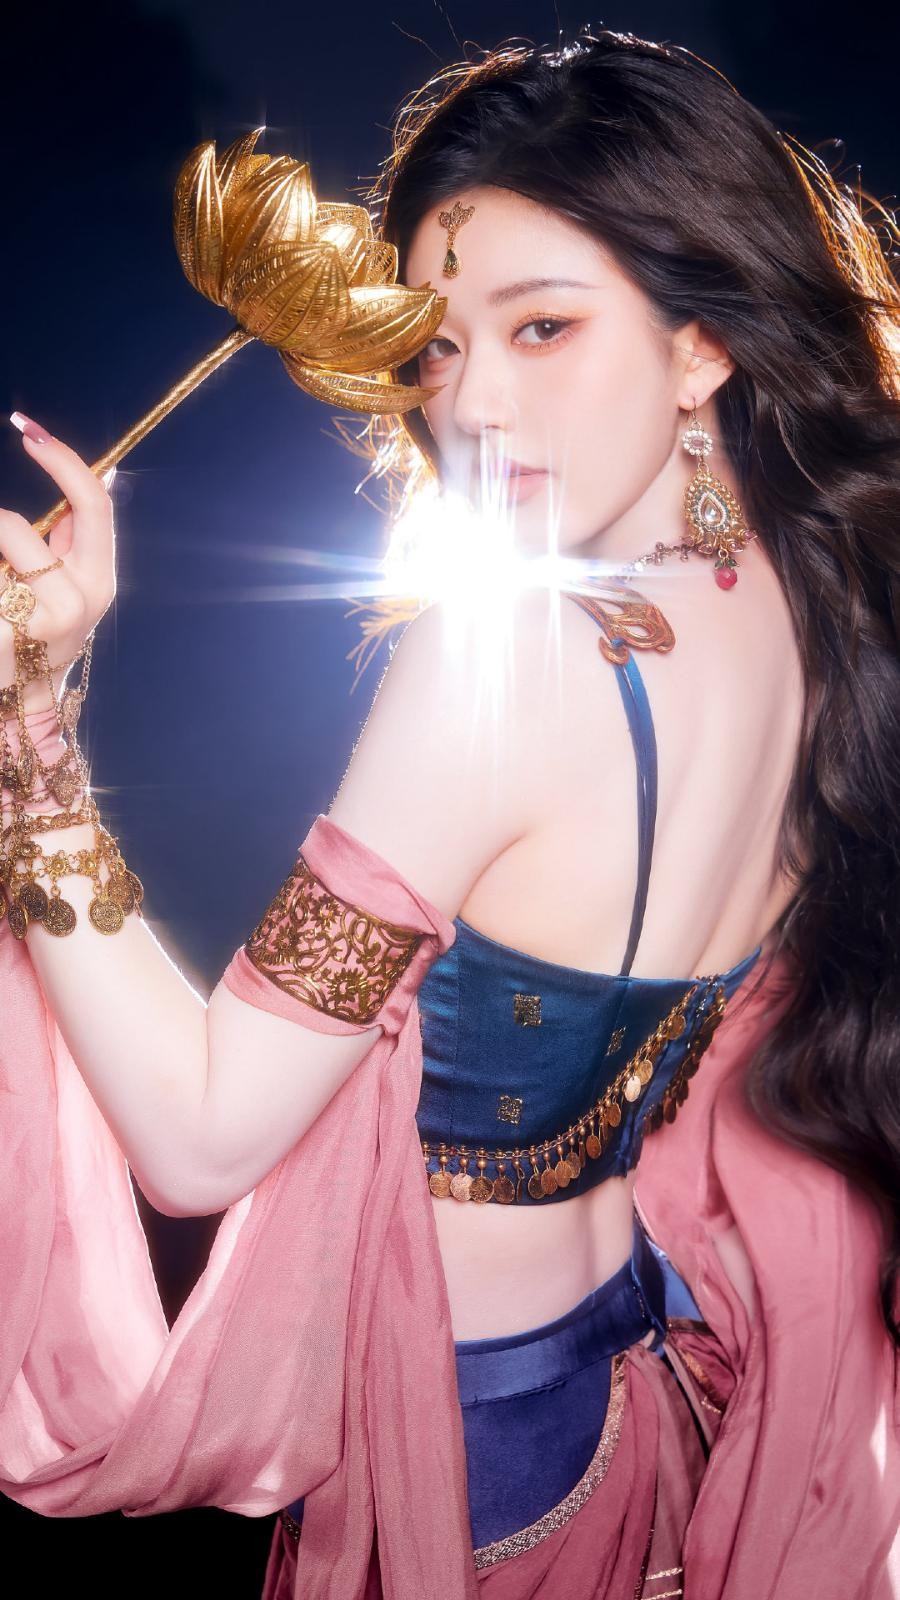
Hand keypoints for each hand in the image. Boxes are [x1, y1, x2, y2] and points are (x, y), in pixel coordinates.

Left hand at [0, 414, 115, 714]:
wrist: (19, 698)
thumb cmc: (37, 630)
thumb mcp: (65, 585)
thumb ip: (66, 538)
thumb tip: (78, 472)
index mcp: (99, 581)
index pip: (94, 506)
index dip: (65, 462)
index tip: (31, 432)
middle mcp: (79, 601)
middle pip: (34, 521)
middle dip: (25, 495)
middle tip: (18, 454)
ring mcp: (38, 620)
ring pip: (1, 540)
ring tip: (0, 587)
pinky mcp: (3, 634)